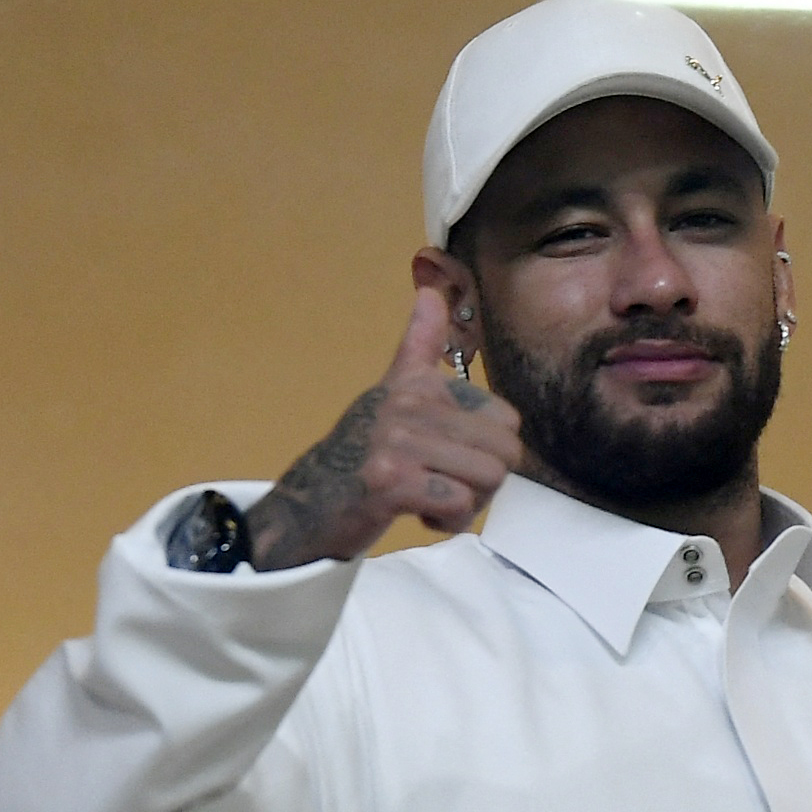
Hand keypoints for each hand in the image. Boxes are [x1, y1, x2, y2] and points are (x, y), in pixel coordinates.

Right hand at [241, 288, 522, 569]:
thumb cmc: (358, 455)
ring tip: (430, 499)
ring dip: (467, 504)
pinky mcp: (390, 482)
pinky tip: (417, 514)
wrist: (305, 506)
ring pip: (488, 478)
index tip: (450, 459)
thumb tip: (431, 291)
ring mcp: (397, 442)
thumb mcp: (390, 393)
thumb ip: (417, 345)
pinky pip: (458, 503)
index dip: (489, 451)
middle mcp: (408, 404)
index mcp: (417, 383)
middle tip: (444, 487)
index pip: (506, 419)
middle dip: (484, 483)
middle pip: (504, 452)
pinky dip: (446, 520)